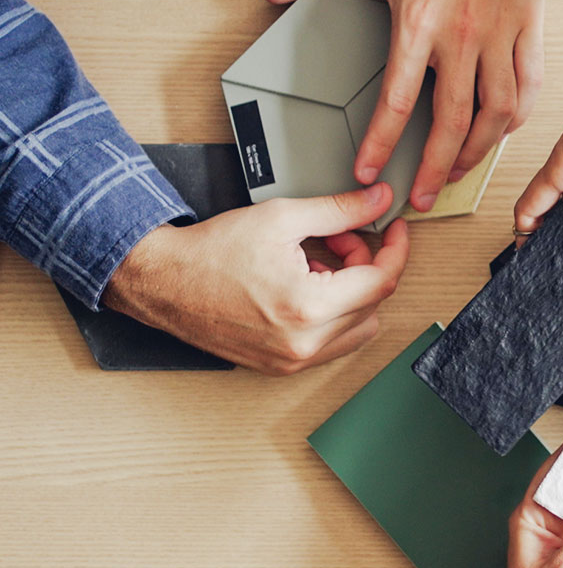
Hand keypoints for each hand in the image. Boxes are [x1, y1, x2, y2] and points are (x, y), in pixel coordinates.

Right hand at [103, 184, 408, 374]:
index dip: (395, 250)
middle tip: (338, 241)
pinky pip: (332, 343)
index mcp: (307, 307)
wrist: (162, 282)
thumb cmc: (210, 252)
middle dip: (364, 266)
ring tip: (317, 267)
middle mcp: (303, 342)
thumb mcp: (281, 218)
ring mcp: (293, 360)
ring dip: (351, 294)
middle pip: (372, 303)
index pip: (381, 281)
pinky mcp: (282, 367)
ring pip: (358, 327)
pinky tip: (305, 290)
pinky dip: (332, 315)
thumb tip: (379, 200)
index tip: (394, 231)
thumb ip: (339, 210)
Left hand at [265, 0, 545, 210]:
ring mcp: (499, 34)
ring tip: (462, 169)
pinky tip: (506, 129)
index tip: (372, 171)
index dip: (383, 145)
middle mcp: (460, 38)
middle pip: (452, 123)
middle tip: (422, 193)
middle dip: (434, 168)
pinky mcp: (529, 26)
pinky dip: (519, 115)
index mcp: (417, 25)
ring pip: (497, 113)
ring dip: (479, 150)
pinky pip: (530, 84)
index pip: (398, 102)